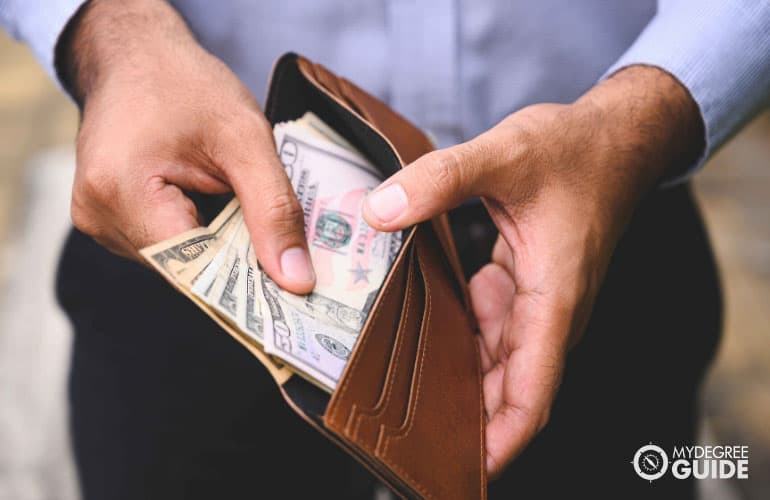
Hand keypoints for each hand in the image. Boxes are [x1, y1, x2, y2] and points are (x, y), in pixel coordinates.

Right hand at [60, 0, 313, 292]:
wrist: (137, 55)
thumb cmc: (186, 85)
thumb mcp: (246, 139)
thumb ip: (274, 210)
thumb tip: (296, 280)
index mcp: (120, 192)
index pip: (194, 269)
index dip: (247, 284)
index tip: (293, 289)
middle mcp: (98, 216)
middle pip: (185, 270)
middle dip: (237, 263)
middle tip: (286, 254)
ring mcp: (98, 220)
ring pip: (178, 264)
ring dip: (219, 249)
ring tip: (245, 215)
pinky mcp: (108, 218)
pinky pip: (166, 247)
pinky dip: (201, 237)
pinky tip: (219, 210)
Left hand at [363, 66, 703, 476]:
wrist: (615, 138)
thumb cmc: (578, 150)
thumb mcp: (505, 153)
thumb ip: (440, 180)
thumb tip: (378, 211)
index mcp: (554, 297)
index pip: (533, 391)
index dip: (502, 439)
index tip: (467, 468)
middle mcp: (548, 310)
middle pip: (506, 387)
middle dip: (464, 418)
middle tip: (405, 435)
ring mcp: (535, 300)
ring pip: (493, 358)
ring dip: (455, 378)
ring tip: (398, 392)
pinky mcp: (523, 284)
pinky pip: (488, 325)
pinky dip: (457, 335)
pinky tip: (417, 329)